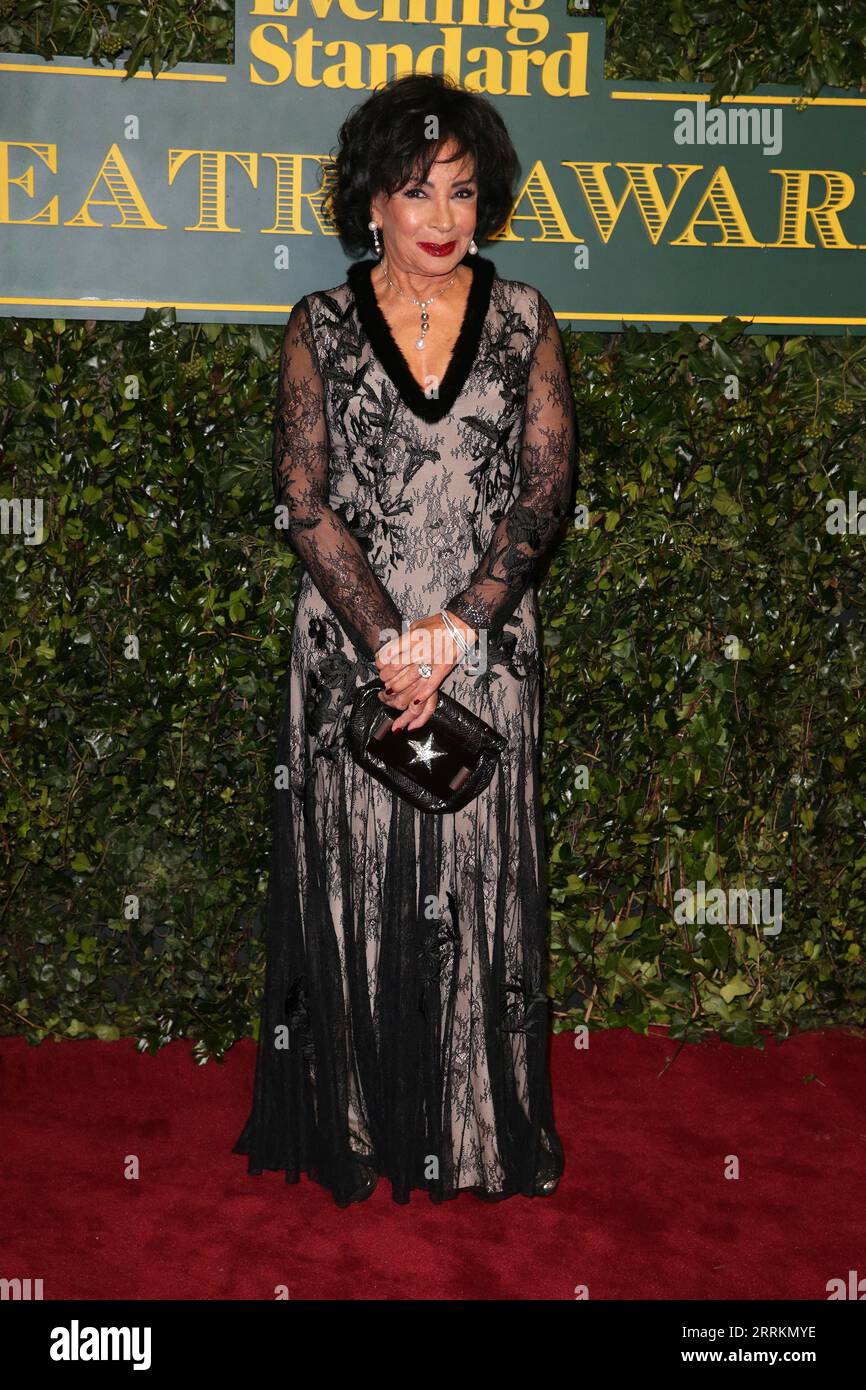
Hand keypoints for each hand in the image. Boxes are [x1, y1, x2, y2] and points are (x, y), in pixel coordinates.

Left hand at [373, 614, 463, 732]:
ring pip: (409, 679)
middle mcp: (421, 649)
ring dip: (398, 687)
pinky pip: (430, 685)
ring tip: (393, 690)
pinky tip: (414, 701)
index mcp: (412, 636)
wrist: (460, 625)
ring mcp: (432, 660)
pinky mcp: (443, 669)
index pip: (389, 652)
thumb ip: (404, 638)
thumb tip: (390, 650)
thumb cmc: (439, 624)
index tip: (380, 664)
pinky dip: (421, 695)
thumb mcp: (416, 625)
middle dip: (386, 676)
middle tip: (385, 678)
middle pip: (395, 668)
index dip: (381, 661)